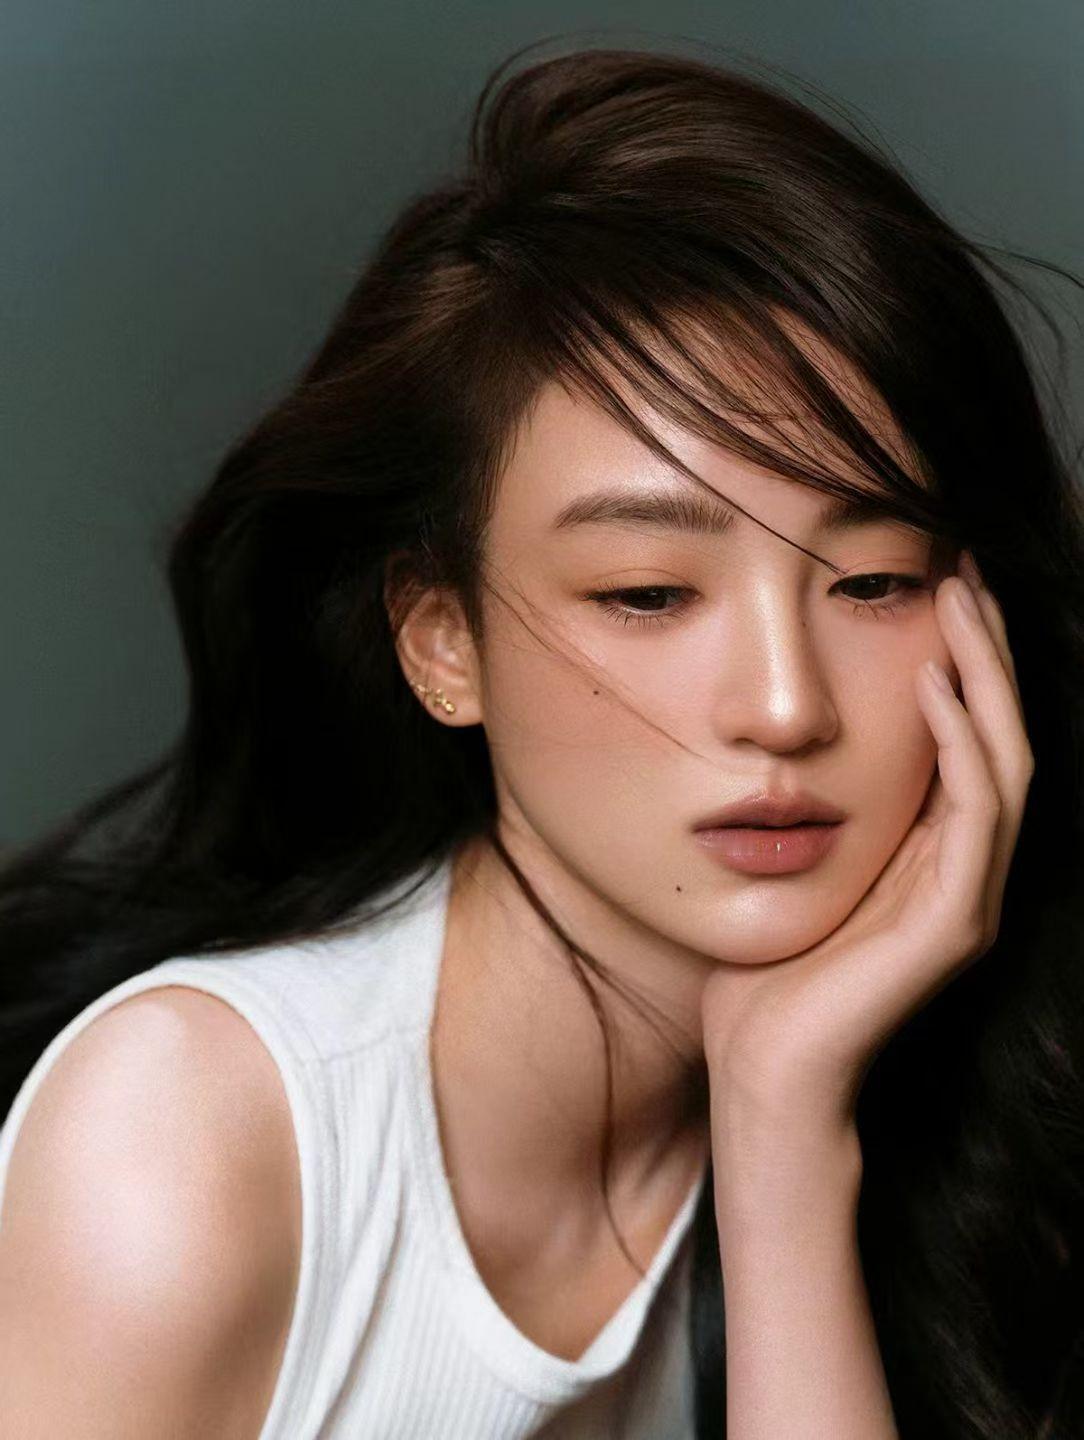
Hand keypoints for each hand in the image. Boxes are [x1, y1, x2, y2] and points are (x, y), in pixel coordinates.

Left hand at [700, 549, 1034, 1131]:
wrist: (766, 1076)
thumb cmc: (765, 976)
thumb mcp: (793, 870)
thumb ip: (812, 812)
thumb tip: (777, 741)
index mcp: (930, 857)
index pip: (967, 739)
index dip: (964, 663)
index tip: (936, 586)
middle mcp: (964, 872)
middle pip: (999, 736)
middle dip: (987, 650)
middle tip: (965, 569)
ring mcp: (968, 899)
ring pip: (1004, 763)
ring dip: (987, 678)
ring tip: (961, 603)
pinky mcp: (952, 926)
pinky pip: (976, 817)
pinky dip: (962, 746)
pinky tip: (935, 688)